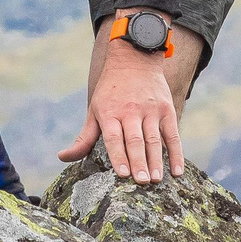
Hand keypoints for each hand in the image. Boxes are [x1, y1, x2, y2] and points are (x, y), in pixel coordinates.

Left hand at [58, 42, 184, 183]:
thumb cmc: (110, 91)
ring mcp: (150, 110)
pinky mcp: (166, 109)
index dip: (119, 156)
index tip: (123, 174)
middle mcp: (131, 111)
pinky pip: (173, 134)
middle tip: (142, 181)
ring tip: (156, 179)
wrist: (134, 59)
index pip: (114, 138)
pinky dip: (176, 153)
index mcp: (110, 113)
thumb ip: (84, 138)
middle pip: (136, 140)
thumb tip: (63, 157)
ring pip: (154, 139)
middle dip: (139, 162)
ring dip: (156, 161)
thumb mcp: (94, 110)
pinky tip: (176, 171)